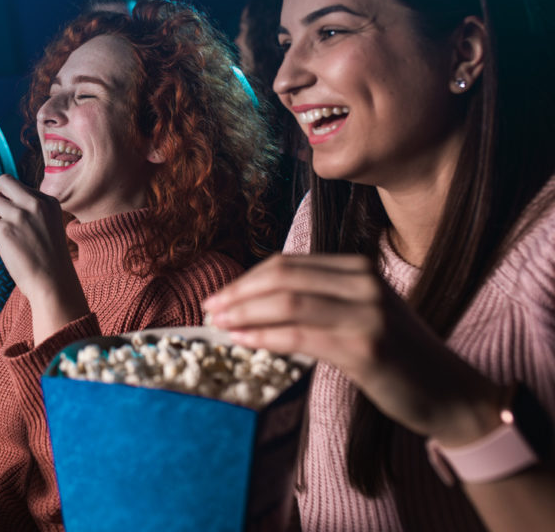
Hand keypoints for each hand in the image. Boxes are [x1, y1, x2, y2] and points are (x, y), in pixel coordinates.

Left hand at [0, 175, 88, 344]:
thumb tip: (2, 202)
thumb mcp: (50, 225)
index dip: (8, 199)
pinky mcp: (5, 231)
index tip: (8, 216)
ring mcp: (20, 216)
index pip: (20, 186)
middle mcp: (35, 204)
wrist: (54, 284)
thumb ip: (33, 211)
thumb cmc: (50, 260)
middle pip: (3, 181)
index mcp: (48, 201)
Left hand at [202, 254, 502, 444]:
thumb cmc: (397, 356)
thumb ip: (320, 299)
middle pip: (282, 277)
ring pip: (287, 302)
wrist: (449, 393)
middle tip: (209, 307)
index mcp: (359, 269)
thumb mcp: (362, 312)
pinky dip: (264, 336)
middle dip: (239, 292)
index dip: (247, 278)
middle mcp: (363, 283)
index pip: (288, 264)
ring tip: (218, 323)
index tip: (220, 294)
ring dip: (244, 312)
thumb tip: (256, 300)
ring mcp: (367, 313)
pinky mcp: (365, 347)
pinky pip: (300, 336)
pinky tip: (241, 340)